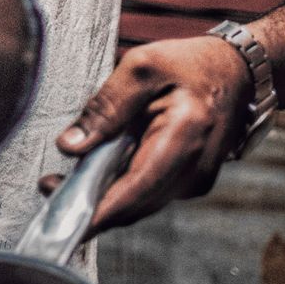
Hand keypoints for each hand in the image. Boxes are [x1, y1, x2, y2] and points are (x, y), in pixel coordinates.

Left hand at [39, 35, 253, 233]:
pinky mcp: (190, 182)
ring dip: (104, 196)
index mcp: (184, 136)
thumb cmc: (189, 64)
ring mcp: (195, 181)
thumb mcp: (141, 68)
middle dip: (90, 204)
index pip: (135, 190)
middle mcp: (194, 170)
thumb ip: (106, 107)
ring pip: (140, 202)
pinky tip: (100, 169)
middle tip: (49, 187)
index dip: (97, 211)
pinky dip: (123, 187)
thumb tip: (70, 145)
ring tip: (65, 178)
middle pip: (134, 204)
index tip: (63, 220)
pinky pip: (150, 193)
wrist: (235, 72)